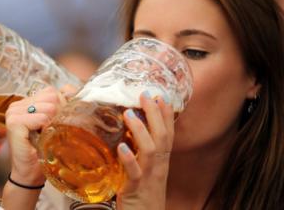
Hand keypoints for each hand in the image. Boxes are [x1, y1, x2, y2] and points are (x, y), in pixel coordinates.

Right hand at [5, 87, 61, 186]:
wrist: (31, 174)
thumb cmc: (44, 150)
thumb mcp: (56, 123)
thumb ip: (62, 103)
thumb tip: (70, 89)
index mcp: (26, 102)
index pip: (52, 92)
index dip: (61, 108)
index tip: (55, 125)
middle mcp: (17, 105)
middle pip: (52, 96)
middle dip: (58, 115)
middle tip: (50, 133)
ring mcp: (13, 112)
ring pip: (48, 107)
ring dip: (52, 124)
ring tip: (45, 136)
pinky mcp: (14, 122)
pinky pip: (40, 118)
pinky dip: (45, 129)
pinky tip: (39, 139)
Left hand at [116, 92, 174, 209]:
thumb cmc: (143, 194)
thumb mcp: (146, 170)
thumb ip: (140, 153)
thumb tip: (128, 134)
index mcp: (161, 161)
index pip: (168, 134)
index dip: (166, 115)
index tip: (161, 96)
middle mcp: (159, 166)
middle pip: (162, 136)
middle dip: (155, 114)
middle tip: (146, 94)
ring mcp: (149, 177)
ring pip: (150, 150)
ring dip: (140, 131)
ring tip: (128, 114)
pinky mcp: (136, 188)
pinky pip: (135, 173)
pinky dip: (129, 159)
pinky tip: (121, 147)